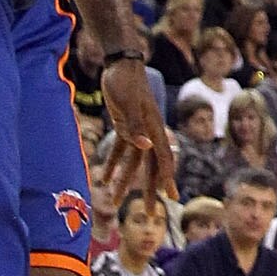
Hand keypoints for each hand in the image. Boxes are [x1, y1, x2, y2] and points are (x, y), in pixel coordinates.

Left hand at [99, 54, 175, 203]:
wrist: (119, 63)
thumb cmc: (125, 81)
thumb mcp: (128, 103)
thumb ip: (135, 126)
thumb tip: (145, 146)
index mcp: (154, 128)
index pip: (163, 158)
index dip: (168, 178)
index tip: (172, 197)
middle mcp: (149, 132)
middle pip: (151, 166)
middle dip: (150, 189)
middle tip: (152, 213)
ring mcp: (137, 129)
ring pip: (133, 162)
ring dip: (124, 181)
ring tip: (112, 201)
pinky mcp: (124, 125)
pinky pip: (120, 149)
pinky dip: (113, 163)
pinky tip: (104, 177)